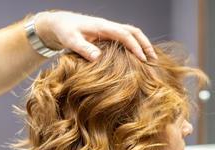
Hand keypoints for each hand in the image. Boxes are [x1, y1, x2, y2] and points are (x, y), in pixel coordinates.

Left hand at [35, 11, 156, 60]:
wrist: (59, 23)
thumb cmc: (64, 31)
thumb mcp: (71, 41)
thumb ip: (83, 49)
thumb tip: (98, 58)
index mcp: (103, 27)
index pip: (125, 35)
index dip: (135, 47)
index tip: (143, 60)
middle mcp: (109, 26)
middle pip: (134, 31)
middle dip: (146, 45)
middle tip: (154, 60)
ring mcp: (110, 30)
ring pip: (132, 34)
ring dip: (143, 45)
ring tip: (151, 60)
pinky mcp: (108, 35)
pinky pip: (126, 38)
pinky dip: (136, 46)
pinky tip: (138, 58)